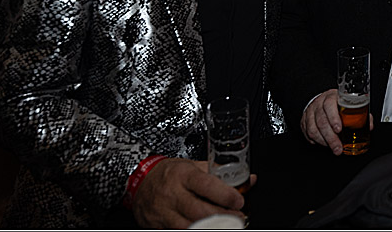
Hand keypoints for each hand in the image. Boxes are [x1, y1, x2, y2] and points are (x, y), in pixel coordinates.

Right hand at [131, 157, 253, 228]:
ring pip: (190, 226)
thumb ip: (221, 174)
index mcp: (183, 175)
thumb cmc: (171, 173)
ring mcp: (164, 212)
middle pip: (200, 211)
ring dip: (212, 228)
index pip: (207, 185)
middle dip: (224, 217)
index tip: (239, 201)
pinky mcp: (158, 226)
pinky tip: (207, 228)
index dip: (226, 195)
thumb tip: (250, 180)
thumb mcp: (193, 166)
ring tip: (226, 225)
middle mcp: (172, 193)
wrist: (140, 182)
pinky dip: (195, 230)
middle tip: (238, 218)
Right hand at [301, 89, 372, 155]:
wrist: (322, 99)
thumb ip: (360, 114)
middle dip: (330, 137)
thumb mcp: (348, 104)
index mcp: (331, 97)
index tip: (339, 129)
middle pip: (321, 121)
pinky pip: (307, 133)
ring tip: (332, 148)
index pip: (329, 105)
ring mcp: (310, 112)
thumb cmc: (337, 103)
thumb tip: (369, 125)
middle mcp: (319, 104)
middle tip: (338, 147)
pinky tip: (323, 143)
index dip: (334, 118)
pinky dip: (315, 141)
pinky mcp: (304, 120)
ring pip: (313, 128)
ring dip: (323, 141)